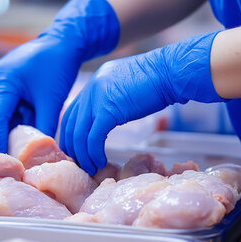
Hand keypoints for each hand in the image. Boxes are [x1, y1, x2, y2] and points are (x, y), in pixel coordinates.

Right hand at [0, 0, 119, 152]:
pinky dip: (7, 118)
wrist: (64, 41)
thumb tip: (41, 151)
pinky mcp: (6, 80)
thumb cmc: (58, 66)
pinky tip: (17, 130)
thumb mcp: (52, 101)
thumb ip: (44, 126)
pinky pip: (1, 103)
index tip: (4, 156)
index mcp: (4, 82)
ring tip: (8, 145)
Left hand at [59, 31, 224, 174]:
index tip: (75, 150)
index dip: (70, 134)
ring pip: (79, 133)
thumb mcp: (126, 87)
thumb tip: (108, 117)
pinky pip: (93, 137)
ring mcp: (97, 98)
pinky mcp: (108, 110)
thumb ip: (112, 99)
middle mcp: (90, 89)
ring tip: (91, 168)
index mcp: (94, 83)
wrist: (170, 73)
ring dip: (83, 155)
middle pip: (70, 124)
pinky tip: (101, 162)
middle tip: (80, 163)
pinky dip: (94, 153)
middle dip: (72, 147)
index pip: (71, 112)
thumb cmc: (158, 80)